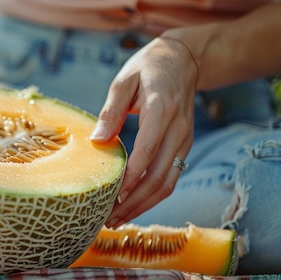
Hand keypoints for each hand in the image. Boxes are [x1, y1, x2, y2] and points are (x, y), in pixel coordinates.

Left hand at [90, 37, 198, 226]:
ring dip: (143, 205)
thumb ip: (110, 111)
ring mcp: (185, 141)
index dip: (130, 179)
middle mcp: (178, 131)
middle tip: (107, 218)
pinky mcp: (184, 147)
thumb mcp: (124, 81)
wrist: (183, 60)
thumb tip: (96, 141)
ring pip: (167, 183)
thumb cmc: (148, 68)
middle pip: (159, 177)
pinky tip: (132, 205)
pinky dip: (151, 195)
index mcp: (162, 111)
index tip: (111, 198)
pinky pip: (170, 177)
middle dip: (133, 202)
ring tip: (117, 219)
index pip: (147, 152)